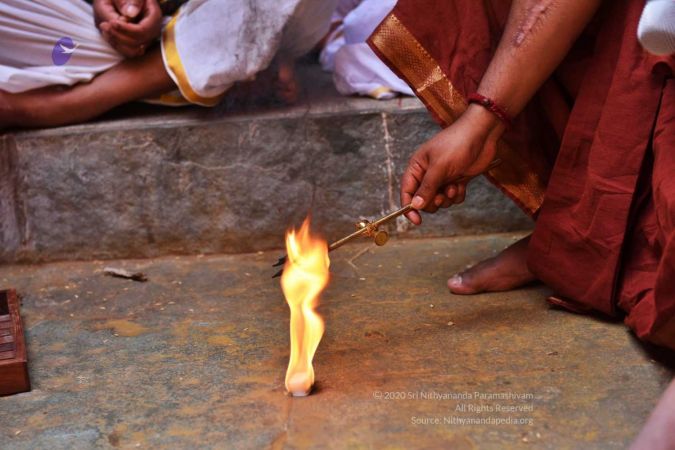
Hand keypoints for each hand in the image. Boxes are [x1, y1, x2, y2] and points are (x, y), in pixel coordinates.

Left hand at [93, 0, 162, 57]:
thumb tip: (130, 14)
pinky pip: (129, 52)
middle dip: (119, 36)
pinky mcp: (138, 43)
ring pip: (133, 51)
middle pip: (138, 43)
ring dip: (116, 42)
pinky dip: (116, 45)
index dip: (127, 29)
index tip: (112, 22)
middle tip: (103, 25)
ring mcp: (146, 39)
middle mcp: (153, 30)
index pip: (143, 31)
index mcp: (154, 15)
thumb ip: (133, 1)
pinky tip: (106, 33)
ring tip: (104, 28)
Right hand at [400, 105, 504, 224]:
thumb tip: (415, 206)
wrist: (482, 134)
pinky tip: (462, 184)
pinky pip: (453, 198)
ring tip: (455, 185)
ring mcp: (443, 178)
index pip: (407, 191)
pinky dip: (458, 195)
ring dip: (448, 198)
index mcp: (417, 167)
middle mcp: (428, 174)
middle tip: (442, 195)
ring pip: (439, 201)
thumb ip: (427, 188)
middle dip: (433, 201)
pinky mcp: (457, 180)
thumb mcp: (439, 167)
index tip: (416, 220)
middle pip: (423, 200)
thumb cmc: (457, 144)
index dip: (409, 207)